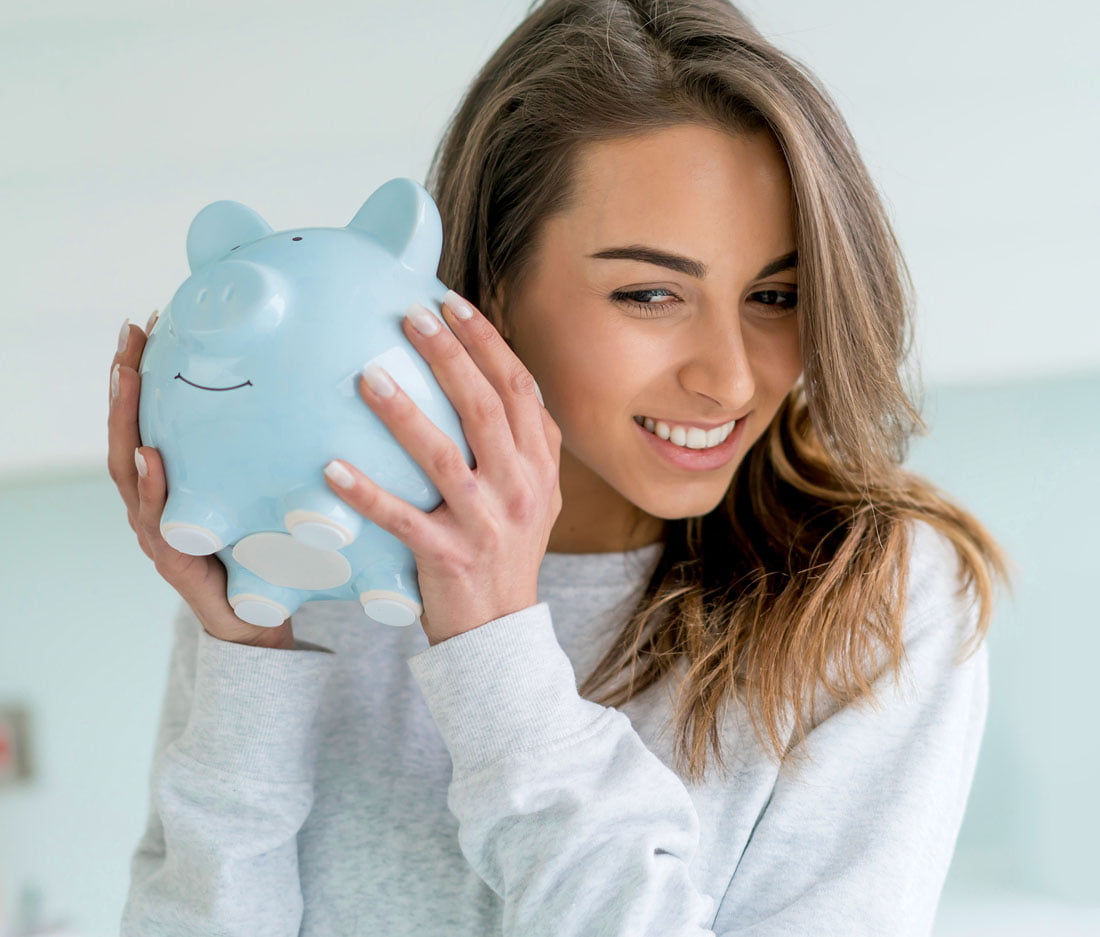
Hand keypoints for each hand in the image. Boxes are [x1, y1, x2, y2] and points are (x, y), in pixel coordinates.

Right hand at [107, 312, 295, 649]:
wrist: (260, 620)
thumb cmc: (263, 552)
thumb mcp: (264, 497)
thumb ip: (267, 457)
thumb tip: (310, 393)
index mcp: (174, 484)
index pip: (150, 419)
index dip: (142, 375)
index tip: (147, 323)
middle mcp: (157, 502)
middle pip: (128, 433)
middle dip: (125, 384)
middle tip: (131, 334)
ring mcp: (159, 531)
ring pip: (129, 470)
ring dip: (127, 421)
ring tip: (128, 377)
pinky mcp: (174, 561)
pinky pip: (157, 520)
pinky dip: (150, 488)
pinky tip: (151, 457)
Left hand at [322, 290, 561, 645]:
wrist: (501, 631)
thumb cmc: (508, 551)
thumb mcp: (535, 494)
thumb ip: (522, 443)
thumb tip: (485, 374)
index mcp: (541, 467)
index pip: (519, 390)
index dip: (487, 343)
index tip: (451, 304)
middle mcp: (521, 489)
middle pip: (485, 408)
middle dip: (449, 356)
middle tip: (411, 316)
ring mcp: (488, 525)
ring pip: (444, 457)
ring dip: (404, 415)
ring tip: (367, 377)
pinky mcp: (449, 558)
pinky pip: (403, 520)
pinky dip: (367, 495)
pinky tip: (331, 468)